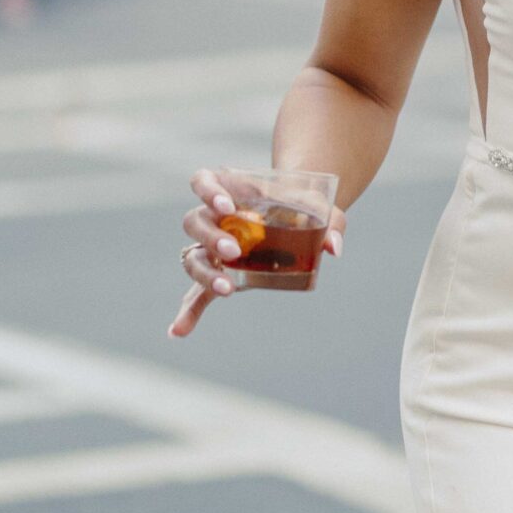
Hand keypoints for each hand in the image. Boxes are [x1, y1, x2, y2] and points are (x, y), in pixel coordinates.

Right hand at [169, 167, 344, 338]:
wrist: (302, 216)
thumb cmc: (306, 206)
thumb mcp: (322, 210)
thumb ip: (331, 223)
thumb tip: (333, 248)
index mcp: (232, 190)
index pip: (203, 181)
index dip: (208, 191)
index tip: (227, 206)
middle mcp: (214, 217)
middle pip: (195, 222)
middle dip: (211, 237)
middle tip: (235, 251)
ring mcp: (212, 246)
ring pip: (193, 256)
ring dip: (205, 272)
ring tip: (227, 289)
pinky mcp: (220, 273)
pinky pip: (197, 293)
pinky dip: (189, 311)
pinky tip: (179, 331)